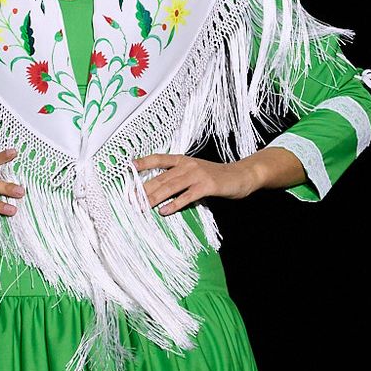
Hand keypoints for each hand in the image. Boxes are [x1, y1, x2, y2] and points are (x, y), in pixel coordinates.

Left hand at [133, 151, 254, 215]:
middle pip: (161, 178)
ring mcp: (197, 175)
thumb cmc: (215, 175)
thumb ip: (178, 177)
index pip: (159, 159)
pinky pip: (187, 196)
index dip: (144, 162)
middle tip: (132, 200)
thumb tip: (158, 189)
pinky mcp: (206, 186)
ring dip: (155, 198)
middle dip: (144, 190)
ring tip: (143, 206)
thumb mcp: (195, 171)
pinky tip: (165, 211)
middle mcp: (188, 165)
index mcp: (183, 160)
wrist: (241, 175)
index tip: (129, 166)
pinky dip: (174, 205)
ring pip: (171, 187)